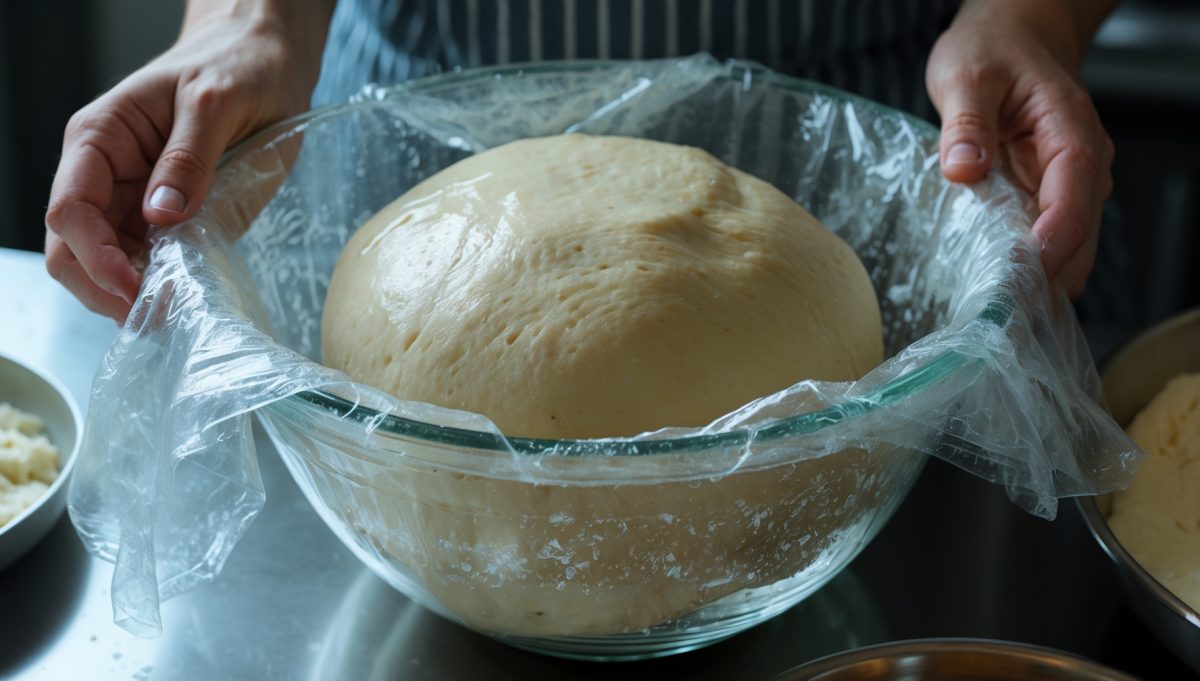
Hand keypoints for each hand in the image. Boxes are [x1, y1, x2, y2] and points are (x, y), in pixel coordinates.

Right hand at [44, 2, 329, 320]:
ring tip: (174, 312)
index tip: (135, 287)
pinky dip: (159, 287)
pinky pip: (148, 263)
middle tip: (156, 315)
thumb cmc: (236, 66)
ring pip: (105, 266)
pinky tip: (185, 298)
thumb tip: (161, 215)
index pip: (71, 209)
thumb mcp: (217, 101)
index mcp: (101, 138)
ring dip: (132, 295)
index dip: (95, 256)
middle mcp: (106, 174)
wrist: (263, 58)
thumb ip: (189, 157)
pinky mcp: (168, 220)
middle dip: (105, 288)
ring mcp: (134, 201)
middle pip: (73, 249)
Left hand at [927, 0, 1116, 297]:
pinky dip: (1023, 268)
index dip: (1051, 245)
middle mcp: (1080, 168)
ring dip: (1035, 282)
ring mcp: (1063, 187)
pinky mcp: (1042, 198)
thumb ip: (965, 121)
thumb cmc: (993, 50)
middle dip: (1046, 280)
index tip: (1019, 278)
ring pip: (1064, 249)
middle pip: (1077, 238)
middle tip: (1002, 316)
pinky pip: (1041, 242)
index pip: (1074, 201)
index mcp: (1072, 136)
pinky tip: (994, 292)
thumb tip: (964, 165)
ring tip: (996, 315)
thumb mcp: (966, 75)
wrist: (1011, 37)